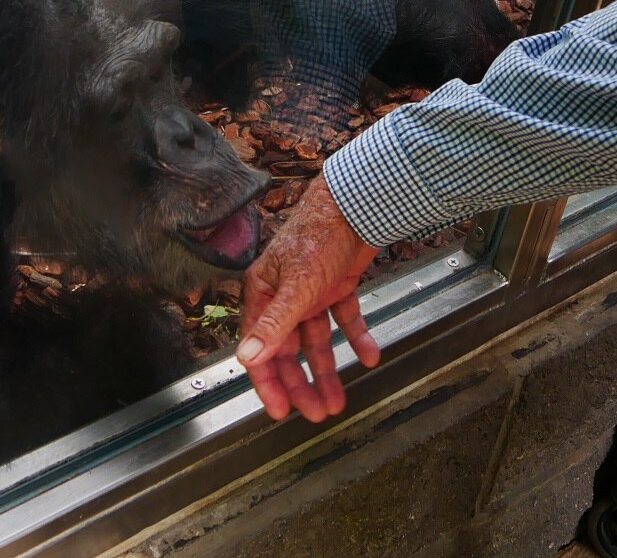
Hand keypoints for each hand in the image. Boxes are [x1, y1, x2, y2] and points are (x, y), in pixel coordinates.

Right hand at [237, 172, 380, 421]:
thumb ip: (273, 325)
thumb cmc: (318, 234)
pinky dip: (357, 337)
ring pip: (317, 340)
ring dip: (328, 369)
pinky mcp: (338, 285)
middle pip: (289, 350)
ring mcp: (312, 291)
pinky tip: (369, 356)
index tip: (280, 411)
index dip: (269, 382)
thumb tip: (247, 358)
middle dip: (302, 383)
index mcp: (263, 294)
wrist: (358, 204)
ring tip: (339, 399)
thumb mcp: (295, 287)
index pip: (260, 348)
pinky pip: (346, 319)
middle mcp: (285, 296)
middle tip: (317, 412)